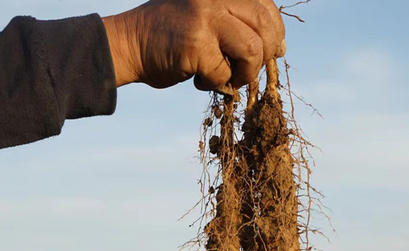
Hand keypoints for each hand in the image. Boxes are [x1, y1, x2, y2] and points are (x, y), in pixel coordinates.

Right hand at [102, 0, 284, 89]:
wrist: (131, 44)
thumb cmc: (173, 35)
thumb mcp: (209, 16)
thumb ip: (238, 22)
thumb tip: (278, 47)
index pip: (266, 7)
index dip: (275, 33)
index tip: (274, 52)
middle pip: (266, 27)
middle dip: (264, 56)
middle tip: (247, 70)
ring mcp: (206, 17)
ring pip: (253, 51)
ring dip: (244, 74)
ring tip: (225, 77)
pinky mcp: (196, 44)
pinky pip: (224, 74)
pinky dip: (214, 85)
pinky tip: (197, 79)